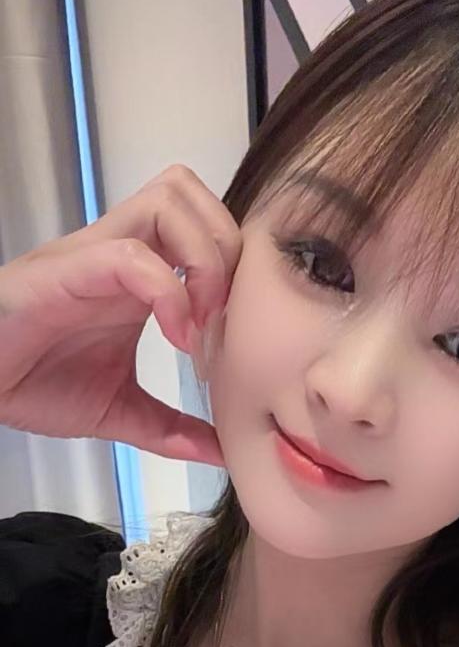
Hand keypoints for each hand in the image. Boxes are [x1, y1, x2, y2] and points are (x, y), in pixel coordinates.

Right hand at [0, 164, 241, 464]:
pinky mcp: (68, 269)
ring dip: (202, 257)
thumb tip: (222, 453)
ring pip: (168, 201)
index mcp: (139, 278)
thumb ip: (172, 430)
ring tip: (202, 320)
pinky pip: (132, 254)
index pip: (204, 225)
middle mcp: (121, 254)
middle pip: (191, 193)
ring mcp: (96, 256)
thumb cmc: (32, 379)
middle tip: (225, 315)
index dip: (236, 267)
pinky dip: (168, 292)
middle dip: (227, 248)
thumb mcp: (120, 412)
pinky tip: (176, 336)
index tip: (238, 333)